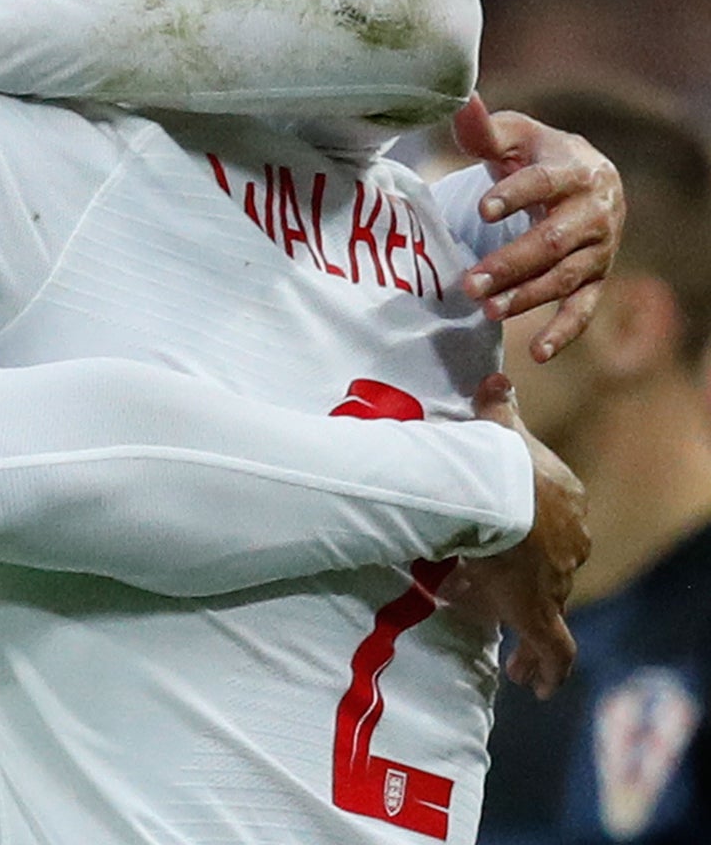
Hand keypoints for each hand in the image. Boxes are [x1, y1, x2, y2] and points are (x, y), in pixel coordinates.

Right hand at [440, 374, 587, 697]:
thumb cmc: (498, 461)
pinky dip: (547, 669)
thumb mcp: (498, 430)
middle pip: (553, 568)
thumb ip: (501, 407)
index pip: (554, 525)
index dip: (531, 537)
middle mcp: (569, 545)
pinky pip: (553, 649)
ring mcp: (557, 580)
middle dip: (530, 584)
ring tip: (522, 659)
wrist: (504, 493)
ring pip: (555, 610)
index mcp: (563, 503)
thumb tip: (499, 379)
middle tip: (500, 598)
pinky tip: (537, 688)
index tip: (508, 550)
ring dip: (536, 633)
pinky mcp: (540, 611)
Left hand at [451, 96, 623, 361]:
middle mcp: (594, 212)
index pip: (544, 184)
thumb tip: (457, 97)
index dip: (516, 195)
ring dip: (527, 296)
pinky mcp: (595, 278)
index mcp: (575, 170)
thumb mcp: (513, 135)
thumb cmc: (536, 153)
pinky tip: (538, 353)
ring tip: (485, 309)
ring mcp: (598, 249)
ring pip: (565, 278)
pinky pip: (584, 310)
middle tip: (469, 281)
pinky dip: (564, 332)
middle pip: (553, 241)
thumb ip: (483, 127)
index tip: (483, 208)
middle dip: (511, 263)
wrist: (585, 177)